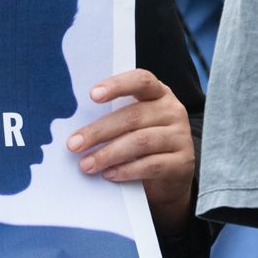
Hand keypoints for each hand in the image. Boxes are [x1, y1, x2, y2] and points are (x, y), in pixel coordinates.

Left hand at [67, 69, 195, 226]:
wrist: (170, 177)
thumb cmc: (141, 144)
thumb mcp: (131, 125)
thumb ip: (113, 118)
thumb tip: (77, 128)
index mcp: (158, 93)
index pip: (141, 80)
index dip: (117, 85)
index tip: (92, 95)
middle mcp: (172, 111)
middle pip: (133, 116)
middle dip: (99, 131)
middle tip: (74, 144)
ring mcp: (181, 136)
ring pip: (140, 141)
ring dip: (108, 154)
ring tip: (86, 164)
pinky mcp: (183, 163)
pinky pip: (151, 164)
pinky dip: (126, 170)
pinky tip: (109, 174)